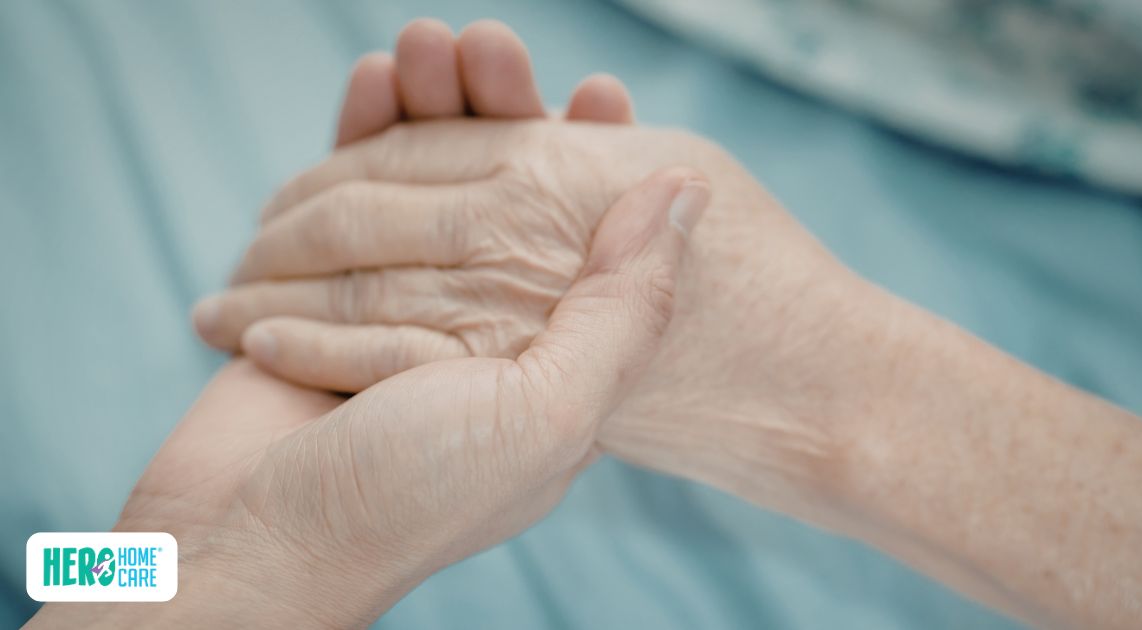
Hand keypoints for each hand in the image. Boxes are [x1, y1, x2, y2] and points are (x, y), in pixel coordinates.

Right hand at [195, 114, 888, 532]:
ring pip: (420, 188)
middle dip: (496, 113)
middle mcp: (479, 330)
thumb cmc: (410, 497)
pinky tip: (371, 84)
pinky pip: (343, 200)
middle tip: (492, 46)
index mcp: (549, 360)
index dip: (595, 163)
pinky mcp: (318, 295)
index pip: (587, 242)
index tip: (600, 96)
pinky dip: (352, 139)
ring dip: (423, 110)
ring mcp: (398, 310)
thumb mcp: (548, 414)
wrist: (255, 547)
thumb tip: (680, 192)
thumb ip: (622, 310)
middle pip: (499, 198)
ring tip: (427, 45)